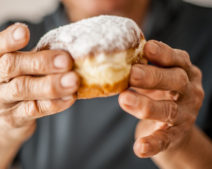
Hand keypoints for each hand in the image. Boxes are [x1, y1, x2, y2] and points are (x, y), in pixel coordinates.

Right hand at [0, 23, 78, 142]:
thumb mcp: (12, 65)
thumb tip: (67, 49)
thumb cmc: (10, 83)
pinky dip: (53, 103)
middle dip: (40, 62)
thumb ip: (31, 56)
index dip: (8, 39)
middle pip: (10, 66)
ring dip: (50, 85)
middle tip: (65, 60)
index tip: (24, 31)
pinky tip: (68, 97)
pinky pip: (34, 110)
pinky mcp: (12, 118)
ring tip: (72, 80)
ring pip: (22, 89)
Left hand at [119, 40, 203, 157]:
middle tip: (131, 74)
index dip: (163, 54)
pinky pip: (164, 139)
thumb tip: (116, 54)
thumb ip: (145, 66)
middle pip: (176, 81)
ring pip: (168, 110)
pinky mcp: (176, 135)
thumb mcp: (158, 76)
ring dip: (146, 105)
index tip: (147, 47)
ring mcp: (184, 115)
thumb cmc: (161, 91)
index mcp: (185, 72)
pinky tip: (139, 147)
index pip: (178, 59)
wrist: (175, 125)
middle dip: (153, 76)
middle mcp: (189, 92)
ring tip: (124, 99)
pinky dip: (152, 143)